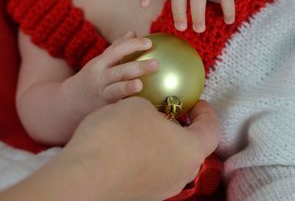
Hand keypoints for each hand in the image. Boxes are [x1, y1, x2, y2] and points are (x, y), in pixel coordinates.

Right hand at [0, 98, 219, 200]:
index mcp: (190, 150)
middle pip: (189, 147)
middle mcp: (181, 174)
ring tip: (142, 127)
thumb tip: (152, 118)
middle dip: (179, 127)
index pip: (211, 129)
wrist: (83, 177)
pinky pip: (150, 171)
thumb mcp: (137, 105)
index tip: (195, 102)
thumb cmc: (116, 136)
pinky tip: (126, 146)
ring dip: (160, 142)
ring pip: (169, 160)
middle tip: (166, 113)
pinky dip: (145, 156)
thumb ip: (153, 110)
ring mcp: (161, 189)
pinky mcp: (141, 196)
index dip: (205, 112)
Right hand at [64, 31, 158, 117]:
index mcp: (100, 63)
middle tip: (156, 64)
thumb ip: (116, 48)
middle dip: (137, 66)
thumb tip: (133, 33)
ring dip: (128, 87)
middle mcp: (100, 77)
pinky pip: (117, 105)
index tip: (149, 43)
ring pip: (116, 89)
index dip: (132, 45)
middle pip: (119, 70)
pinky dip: (126, 104)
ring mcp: (102, 93)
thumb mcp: (100, 62)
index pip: (117, 50)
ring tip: (140, 84)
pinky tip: (139, 105)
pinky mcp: (104, 108)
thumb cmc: (92, 78)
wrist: (69, 102)